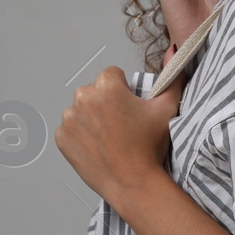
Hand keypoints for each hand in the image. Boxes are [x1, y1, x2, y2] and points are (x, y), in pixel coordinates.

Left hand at [56, 46, 188, 205]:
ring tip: (110, 138)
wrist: (133, 183)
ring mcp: (69, 118)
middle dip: (106, 104)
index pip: (112, 75)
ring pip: (81, 110)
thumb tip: (173, 51)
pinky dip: (81, 136)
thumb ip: (172, 76)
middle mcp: (83, 97)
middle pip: (95, 92)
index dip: (124, 92)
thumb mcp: (167, 108)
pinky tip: (98, 147)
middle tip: (122, 126)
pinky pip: (70, 130)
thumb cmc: (149, 148)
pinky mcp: (62, 137)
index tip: (130, 109)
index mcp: (106, 85)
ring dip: (92, 119)